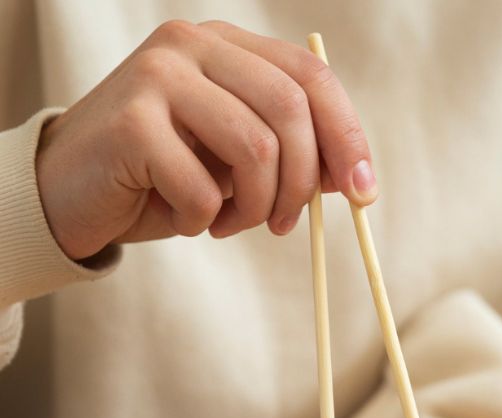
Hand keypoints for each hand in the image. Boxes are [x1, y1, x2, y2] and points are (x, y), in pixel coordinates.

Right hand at [35, 20, 377, 260]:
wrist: (73, 192)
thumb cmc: (165, 178)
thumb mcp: (236, 163)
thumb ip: (289, 156)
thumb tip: (355, 180)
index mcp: (228, 48)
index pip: (312, 78)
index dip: (347, 138)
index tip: (364, 194)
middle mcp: (194, 46)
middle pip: (291, 110)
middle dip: (302, 183)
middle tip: (284, 224)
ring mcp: (158, 76)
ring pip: (255, 149)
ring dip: (255, 208)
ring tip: (230, 223)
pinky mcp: (131, 122)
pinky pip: (204, 188)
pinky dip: (204, 220)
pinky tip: (184, 219)